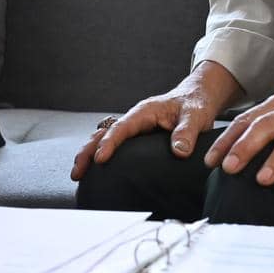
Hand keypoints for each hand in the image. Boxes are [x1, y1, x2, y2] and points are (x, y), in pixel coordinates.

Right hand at [71, 61, 239, 180]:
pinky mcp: (136, 137)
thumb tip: (178, 151)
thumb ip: (187, 132)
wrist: (196, 98)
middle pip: (103, 134)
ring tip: (78, 174)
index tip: (99, 159)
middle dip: (87, 152)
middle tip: (77, 173)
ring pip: (103, 139)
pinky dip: (99, 154)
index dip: (109, 143)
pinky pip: (113, 144)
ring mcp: (133, 128)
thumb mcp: (196, 116)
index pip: (121, 128)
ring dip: (89, 154)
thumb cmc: (195, 104)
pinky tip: (95, 170)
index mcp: (144, 112)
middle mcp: (133, 119)